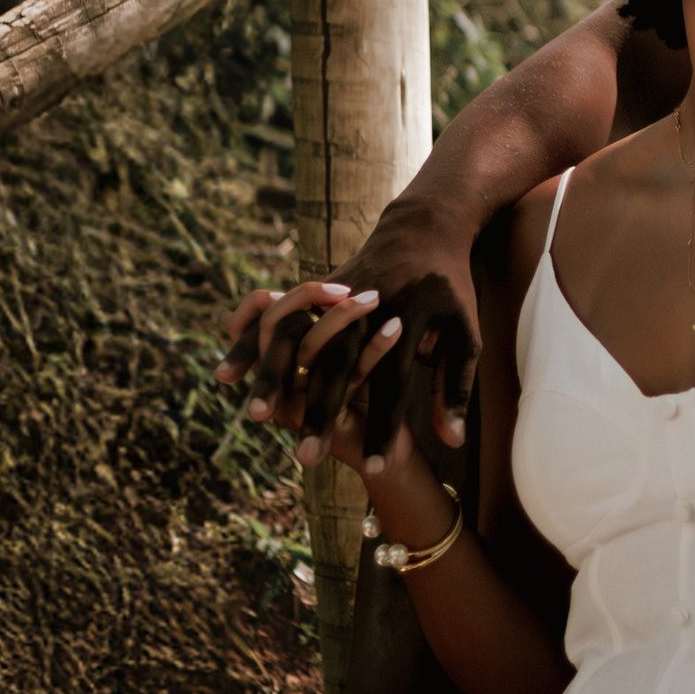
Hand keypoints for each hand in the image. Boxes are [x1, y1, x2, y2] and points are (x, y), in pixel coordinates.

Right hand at [219, 285, 398, 466]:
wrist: (389, 449)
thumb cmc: (366, 386)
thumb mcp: (343, 348)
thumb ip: (324, 320)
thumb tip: (329, 280)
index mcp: (273, 361)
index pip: (250, 317)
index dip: (268, 297)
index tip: (323, 283)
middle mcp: (277, 383)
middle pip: (274, 326)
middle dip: (307, 297)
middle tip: (345, 286)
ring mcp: (296, 404)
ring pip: (309, 350)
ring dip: (342, 317)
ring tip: (374, 297)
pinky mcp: (328, 420)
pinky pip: (352, 375)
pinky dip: (375, 347)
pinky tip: (395, 325)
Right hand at [220, 192, 479, 469]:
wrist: (428, 225)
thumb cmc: (451, 290)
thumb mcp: (466, 334)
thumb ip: (455, 389)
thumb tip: (452, 442)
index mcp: (410, 317)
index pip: (394, 385)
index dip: (385, 427)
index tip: (377, 469)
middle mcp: (371, 303)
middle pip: (339, 365)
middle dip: (320, 414)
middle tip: (307, 458)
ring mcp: (342, 289)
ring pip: (301, 340)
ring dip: (274, 378)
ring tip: (256, 418)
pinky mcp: (322, 284)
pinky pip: (278, 315)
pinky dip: (250, 340)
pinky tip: (228, 373)